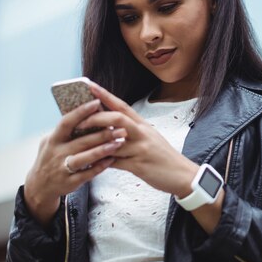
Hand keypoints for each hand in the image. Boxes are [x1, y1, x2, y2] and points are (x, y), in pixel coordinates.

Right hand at [24, 99, 126, 226]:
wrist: (40, 186)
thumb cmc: (50, 158)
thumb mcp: (51, 142)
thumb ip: (66, 130)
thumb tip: (85, 112)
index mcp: (53, 140)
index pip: (67, 122)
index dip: (81, 112)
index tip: (97, 102)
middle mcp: (57, 153)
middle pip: (82, 141)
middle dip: (102, 133)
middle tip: (120, 127)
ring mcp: (63, 168)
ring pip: (86, 158)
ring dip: (103, 150)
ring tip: (119, 142)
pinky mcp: (70, 182)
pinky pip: (88, 173)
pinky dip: (101, 166)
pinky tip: (112, 159)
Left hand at [78, 83, 198, 197]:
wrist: (182, 175)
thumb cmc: (164, 157)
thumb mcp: (149, 139)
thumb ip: (130, 133)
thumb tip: (109, 129)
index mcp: (143, 125)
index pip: (122, 105)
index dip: (105, 95)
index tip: (89, 86)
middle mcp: (142, 133)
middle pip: (118, 118)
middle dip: (96, 118)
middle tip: (79, 122)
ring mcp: (141, 148)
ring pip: (113, 141)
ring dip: (95, 142)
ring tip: (78, 143)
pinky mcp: (139, 165)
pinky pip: (116, 162)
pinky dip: (102, 162)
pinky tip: (91, 163)